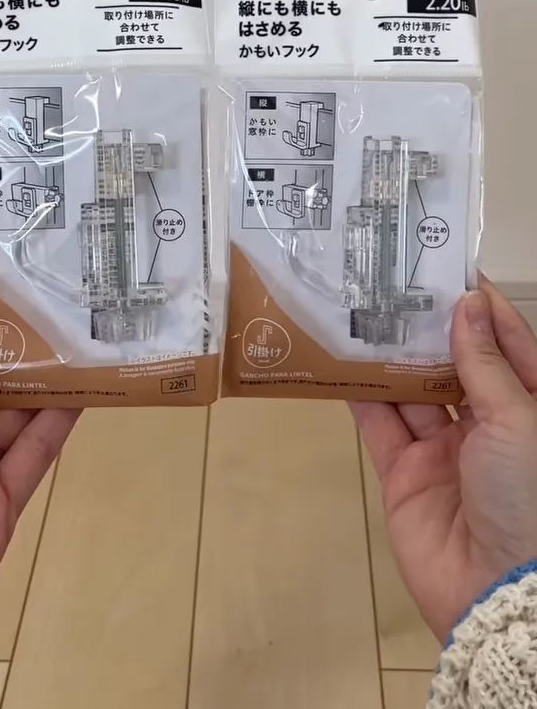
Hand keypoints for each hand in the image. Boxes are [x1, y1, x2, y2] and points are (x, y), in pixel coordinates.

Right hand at [352, 278, 536, 642]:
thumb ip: (485, 364)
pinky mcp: (403, 473)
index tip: (451, 272)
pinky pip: (381, 426)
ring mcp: (443, 450)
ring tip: (364, 313)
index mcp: (528, 410)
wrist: (496, 589)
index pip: (506, 348)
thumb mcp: (517, 420)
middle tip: (395, 286)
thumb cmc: (527, 493)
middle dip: (429, 329)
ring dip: (391, 357)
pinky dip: (362, 397)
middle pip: (454, 367)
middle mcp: (487, 426)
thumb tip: (469, 306)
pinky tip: (343, 363)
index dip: (482, 310)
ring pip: (412, 392)